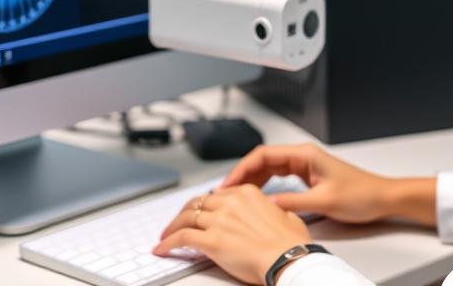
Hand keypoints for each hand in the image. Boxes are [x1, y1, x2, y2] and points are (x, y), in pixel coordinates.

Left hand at [155, 184, 310, 284]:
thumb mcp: (286, 215)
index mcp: (247, 193)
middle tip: (178, 222)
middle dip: (184, 213)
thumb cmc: (290, 243)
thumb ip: (273, 209)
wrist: (288, 259)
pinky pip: (182, 238)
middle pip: (197, 203)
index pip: (216, 194)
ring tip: (165, 236)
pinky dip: (169, 242)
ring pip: (186, 218)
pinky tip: (163, 248)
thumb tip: (271, 210)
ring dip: (172, 228)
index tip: (199, 211)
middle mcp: (230, 203)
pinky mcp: (212, 241)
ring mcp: (219, 221)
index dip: (204, 204)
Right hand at [221, 143, 435, 226]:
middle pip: (263, 160)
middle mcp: (303, 156)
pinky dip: (265, 185)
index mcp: (305, 154)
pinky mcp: (308, 176)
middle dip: (243, 174)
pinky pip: (279, 176)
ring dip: (252, 180)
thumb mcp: (323, 202)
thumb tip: (266, 205)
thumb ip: (292, 203)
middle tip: (226, 192)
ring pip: (269, 168)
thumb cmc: (361, 194)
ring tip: (236, 196)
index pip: (264, 154)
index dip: (242, 168)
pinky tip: (257, 196)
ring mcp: (305, 165)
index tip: (228, 183)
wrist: (381, 198)